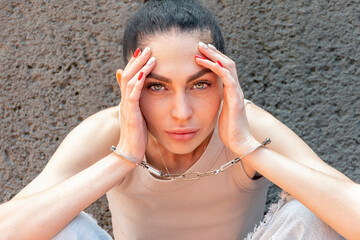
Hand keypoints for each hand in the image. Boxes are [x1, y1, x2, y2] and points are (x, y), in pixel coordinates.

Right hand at [115, 47, 155, 162]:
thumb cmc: (136, 135)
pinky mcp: (132, 115)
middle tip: (147, 48)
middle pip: (129, 75)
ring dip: (140, 67)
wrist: (130, 153)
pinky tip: (146, 73)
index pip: (130, 77)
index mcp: (128, 100)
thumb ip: (137, 103)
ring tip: (150, 56)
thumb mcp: (137, 116)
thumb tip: (138, 93)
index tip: (144, 52)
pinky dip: (139, 83)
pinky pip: (133, 96)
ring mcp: (127, 107)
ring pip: (131, 81)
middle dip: (138, 60)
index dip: (135, 64)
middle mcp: (125, 101)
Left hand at [195, 42, 258, 154]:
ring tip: (201, 49)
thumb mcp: (220, 112)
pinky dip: (219, 69)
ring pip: (228, 67)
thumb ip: (217, 103)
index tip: (202, 50)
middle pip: (227, 62)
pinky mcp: (236, 100)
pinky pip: (229, 80)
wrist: (240, 143)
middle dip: (213, 52)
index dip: (214, 57)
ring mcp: (236, 93)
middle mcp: (235, 89)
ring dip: (214, 56)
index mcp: (230, 91)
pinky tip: (210, 63)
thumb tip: (207, 99)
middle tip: (200, 43)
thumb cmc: (230, 130)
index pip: (224, 68)